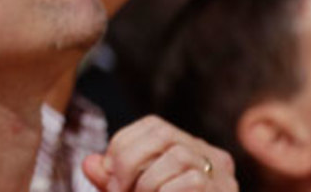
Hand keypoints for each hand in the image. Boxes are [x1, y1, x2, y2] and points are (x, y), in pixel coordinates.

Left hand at [81, 115, 235, 191]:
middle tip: (115, 188)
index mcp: (189, 149)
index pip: (154, 125)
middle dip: (129, 158)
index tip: (107, 172)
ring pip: (178, 156)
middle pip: (163, 133)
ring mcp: (222, 175)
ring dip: (147, 181)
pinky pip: (193, 181)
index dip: (123, 143)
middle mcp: (210, 156)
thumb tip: (88, 163)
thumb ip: (111, 180)